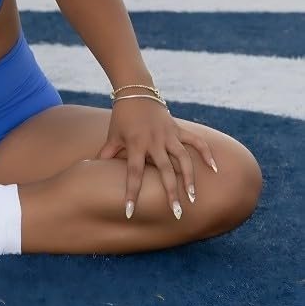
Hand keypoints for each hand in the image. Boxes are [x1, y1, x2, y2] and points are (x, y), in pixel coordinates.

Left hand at [96, 97, 218, 221]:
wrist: (136, 91)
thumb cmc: (122, 117)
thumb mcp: (112, 135)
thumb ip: (107, 153)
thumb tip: (91, 170)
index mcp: (135, 144)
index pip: (133, 173)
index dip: (131, 193)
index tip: (130, 212)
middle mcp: (154, 141)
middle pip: (165, 170)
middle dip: (170, 193)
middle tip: (177, 214)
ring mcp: (169, 134)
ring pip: (183, 158)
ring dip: (190, 178)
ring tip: (193, 198)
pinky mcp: (179, 128)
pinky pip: (197, 141)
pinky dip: (206, 153)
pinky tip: (215, 169)